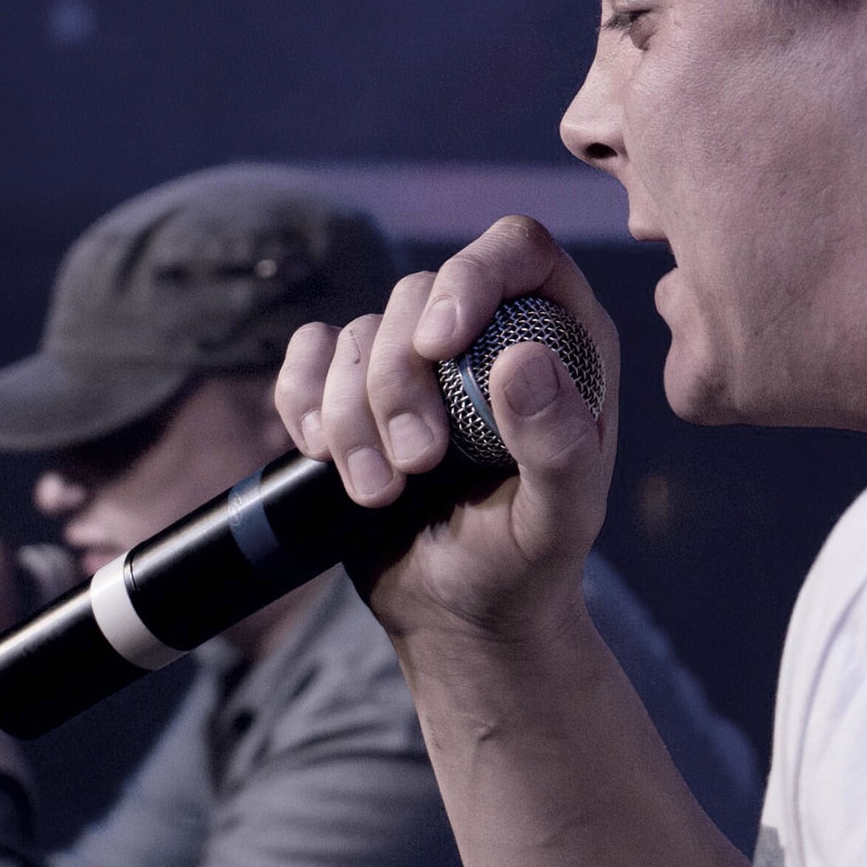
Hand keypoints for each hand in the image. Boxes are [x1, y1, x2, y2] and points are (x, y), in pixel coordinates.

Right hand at [273, 215, 620, 651]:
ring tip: (377, 494)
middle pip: (418, 292)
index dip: (471, 276)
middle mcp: (486, 333)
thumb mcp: (562, 519)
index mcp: (560, 339)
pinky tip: (324, 457)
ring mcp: (414, 360)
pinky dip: (303, 403)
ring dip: (352, 416)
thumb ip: (557, 444)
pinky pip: (308, 354)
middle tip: (417, 466)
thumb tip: (520, 359)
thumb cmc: (528, 566)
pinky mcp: (353, 389)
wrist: (460, 616)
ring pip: (358, 334)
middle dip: (399, 383)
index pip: (514, 250)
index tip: (438, 344)